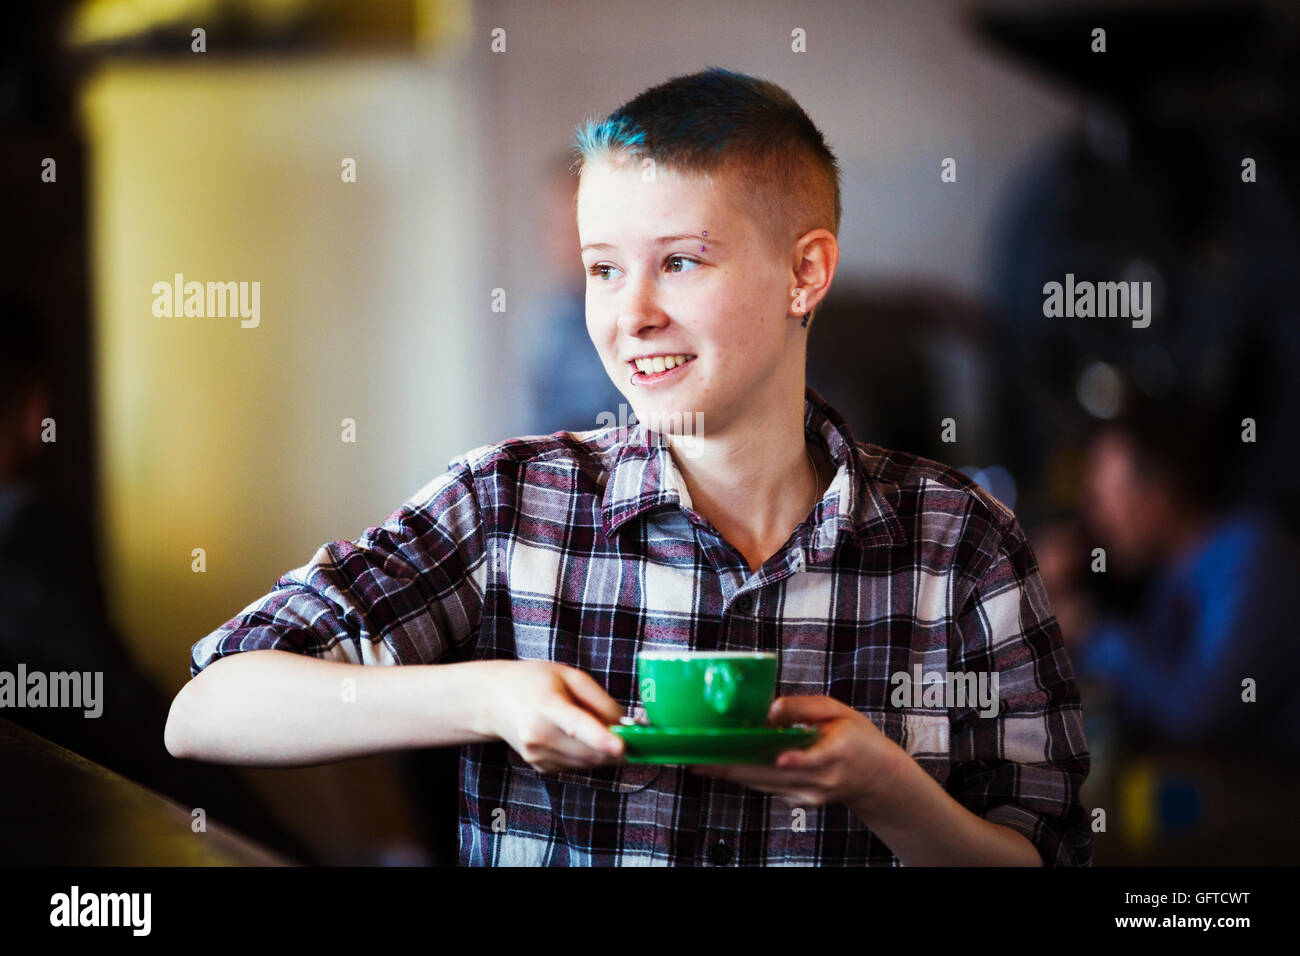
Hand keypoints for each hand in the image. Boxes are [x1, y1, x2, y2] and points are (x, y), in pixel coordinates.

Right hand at [482, 660, 626, 773]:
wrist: (494, 701)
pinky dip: (588, 754)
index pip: (575, 724)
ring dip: (604, 751)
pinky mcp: (541, 767)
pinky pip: (578, 766)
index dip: (600, 738)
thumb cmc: (534, 681)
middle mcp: (538, 735)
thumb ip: (600, 700)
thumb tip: (626, 726)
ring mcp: (537, 755)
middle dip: (618, 746)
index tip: (622, 746)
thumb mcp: (570, 676)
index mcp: (545, 704)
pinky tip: (578, 736)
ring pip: (589, 763)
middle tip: (632, 731)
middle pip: (590, 751)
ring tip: (598, 725)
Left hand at [689, 696, 906, 809]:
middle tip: (702, 759)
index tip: (779, 758)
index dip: (796, 759)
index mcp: (837, 751)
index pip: (815, 758)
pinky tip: (720, 767)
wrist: (874, 777)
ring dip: (730, 773)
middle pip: (773, 774)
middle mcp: (822, 778)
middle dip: (735, 767)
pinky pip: (766, 787)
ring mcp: (809, 794)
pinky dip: (743, 776)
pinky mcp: (799, 801)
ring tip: (700, 763)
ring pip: (763, 783)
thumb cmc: (855, 737)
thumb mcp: (837, 711)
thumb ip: (804, 708)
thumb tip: (770, 710)